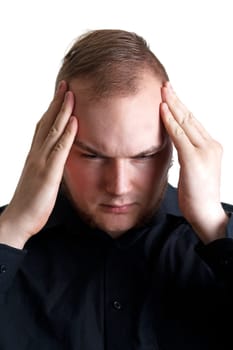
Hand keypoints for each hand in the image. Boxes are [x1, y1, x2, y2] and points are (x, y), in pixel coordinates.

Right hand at [0, 81, 77, 247]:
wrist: (17, 220)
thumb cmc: (29, 203)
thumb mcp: (39, 179)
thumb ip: (46, 166)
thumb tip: (56, 158)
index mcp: (35, 155)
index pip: (43, 127)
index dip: (52, 110)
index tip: (61, 95)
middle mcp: (36, 154)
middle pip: (47, 122)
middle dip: (57, 102)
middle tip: (66, 84)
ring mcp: (41, 162)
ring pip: (52, 131)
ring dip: (63, 111)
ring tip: (71, 93)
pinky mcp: (48, 174)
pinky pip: (59, 150)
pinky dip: (67, 134)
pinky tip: (74, 122)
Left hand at [160, 82, 227, 242]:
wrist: (206, 214)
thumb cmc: (197, 195)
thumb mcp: (191, 170)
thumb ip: (185, 153)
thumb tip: (174, 142)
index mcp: (210, 147)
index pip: (193, 122)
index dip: (181, 107)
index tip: (170, 96)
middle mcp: (210, 145)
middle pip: (190, 118)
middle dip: (177, 100)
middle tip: (165, 85)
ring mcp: (204, 151)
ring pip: (186, 122)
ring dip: (173, 105)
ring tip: (162, 91)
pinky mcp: (195, 159)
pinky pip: (179, 135)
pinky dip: (170, 121)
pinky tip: (162, 110)